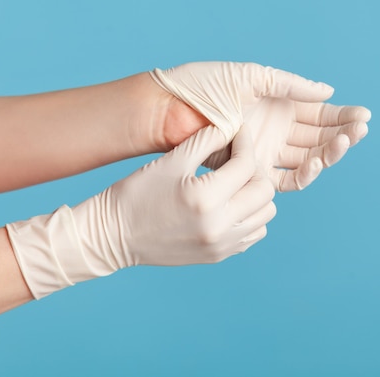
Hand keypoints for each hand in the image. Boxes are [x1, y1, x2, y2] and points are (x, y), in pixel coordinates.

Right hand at [7, 126, 275, 297]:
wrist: (114, 236)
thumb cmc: (136, 194)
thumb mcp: (170, 162)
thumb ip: (205, 141)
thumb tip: (231, 125)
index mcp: (205, 198)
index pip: (247, 165)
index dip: (246, 141)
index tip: (238, 131)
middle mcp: (219, 225)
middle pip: (265, 191)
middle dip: (255, 168)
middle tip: (237, 157)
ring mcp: (221, 244)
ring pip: (266, 214)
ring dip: (256, 193)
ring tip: (234, 181)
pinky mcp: (219, 255)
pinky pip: (254, 233)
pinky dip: (250, 215)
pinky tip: (230, 203)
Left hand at [150, 62, 370, 190]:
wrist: (169, 111)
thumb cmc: (205, 87)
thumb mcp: (252, 78)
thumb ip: (290, 85)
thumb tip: (328, 90)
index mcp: (276, 105)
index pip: (318, 114)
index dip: (341, 116)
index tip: (364, 115)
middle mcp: (274, 131)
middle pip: (318, 137)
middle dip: (343, 134)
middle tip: (362, 130)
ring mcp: (265, 152)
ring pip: (308, 158)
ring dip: (330, 153)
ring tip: (347, 142)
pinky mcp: (251, 172)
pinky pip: (285, 178)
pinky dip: (305, 173)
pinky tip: (319, 163)